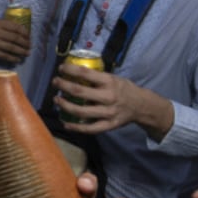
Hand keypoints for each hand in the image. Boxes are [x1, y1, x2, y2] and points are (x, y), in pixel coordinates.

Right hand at [0, 18, 29, 63]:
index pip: (16, 27)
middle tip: (30, 46)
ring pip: (12, 48)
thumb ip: (5, 26)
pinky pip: (5, 56)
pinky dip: (13, 58)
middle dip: (25, 43)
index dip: (25, 33)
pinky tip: (18, 59)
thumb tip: (22, 32)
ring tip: (27, 53)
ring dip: (22, 51)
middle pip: (15, 38)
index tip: (29, 37)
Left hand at [52, 63, 171, 136]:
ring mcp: (108, 113)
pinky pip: (89, 129)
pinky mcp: (108, 125)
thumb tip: (75, 73)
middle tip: (55, 83)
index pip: (85, 73)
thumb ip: (97, 78)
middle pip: (79, 92)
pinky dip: (75, 127)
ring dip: (65, 106)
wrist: (141, 106)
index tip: (61, 68)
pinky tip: (66, 124)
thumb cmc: (124, 89)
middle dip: (63, 86)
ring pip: (81, 112)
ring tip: (57, 100)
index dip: (70, 70)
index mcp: (109, 82)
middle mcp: (108, 97)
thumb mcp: (114, 78)